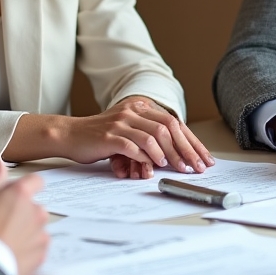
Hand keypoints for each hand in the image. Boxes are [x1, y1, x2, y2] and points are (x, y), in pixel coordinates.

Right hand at [0, 161, 49, 274]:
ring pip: (36, 228)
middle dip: (22, 214)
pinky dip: (28, 250)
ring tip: (4, 243)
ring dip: (25, 232)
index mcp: (20, 194)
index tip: (19, 194)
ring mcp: (40, 233)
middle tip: (2, 224)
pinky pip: (37, 248)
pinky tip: (10, 254)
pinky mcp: (41, 253)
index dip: (28, 186)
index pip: (35, 181)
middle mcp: (35, 211)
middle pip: (34, 208)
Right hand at [6, 99, 213, 176]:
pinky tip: (153, 165)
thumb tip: (178, 154)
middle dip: (185, 149)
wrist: (71, 135)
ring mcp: (121, 122)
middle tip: (195, 167)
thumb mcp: (128, 130)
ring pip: (153, 135)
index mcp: (141, 107)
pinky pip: (133, 146)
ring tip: (175, 167)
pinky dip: (146, 156)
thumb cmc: (101, 137)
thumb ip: (149, 136)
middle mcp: (133, 111)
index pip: (174, 122)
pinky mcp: (109, 136)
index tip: (204, 158)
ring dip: (168, 153)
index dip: (191, 142)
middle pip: (168, 127)